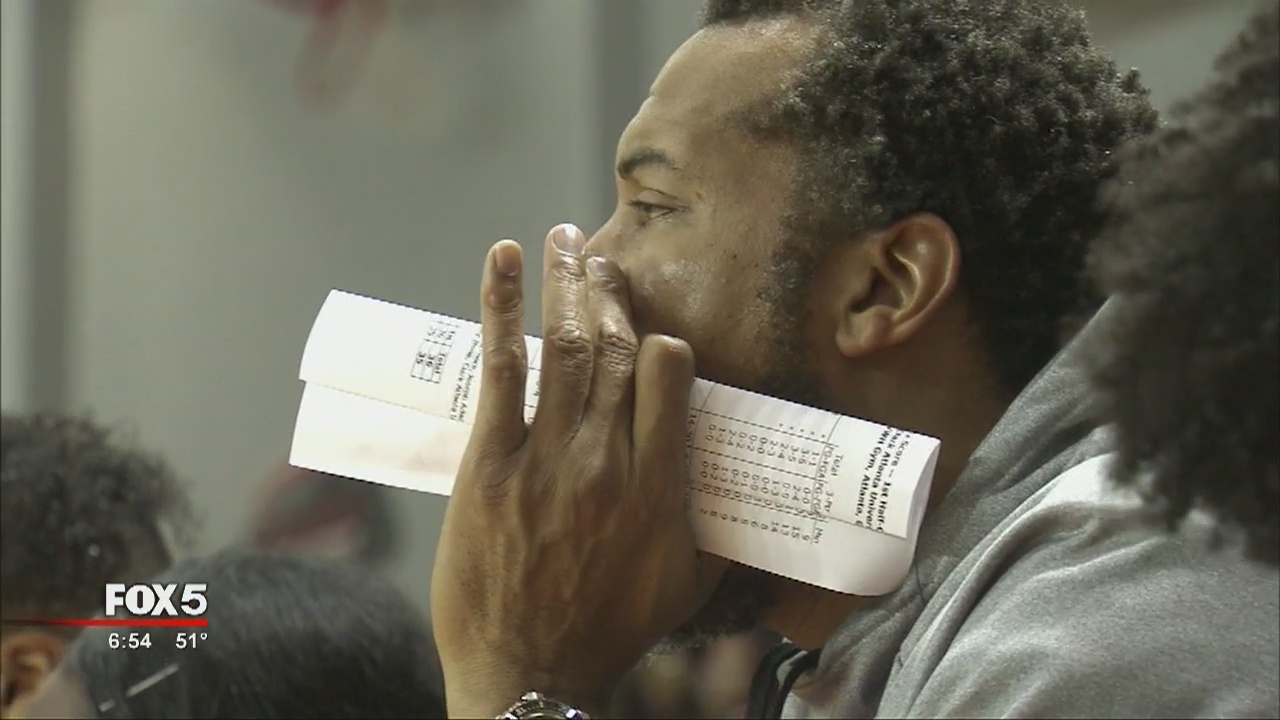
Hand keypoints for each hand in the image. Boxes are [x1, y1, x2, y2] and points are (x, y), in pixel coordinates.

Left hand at [430, 224, 724, 716]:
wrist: (529, 676)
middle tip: (605, 259)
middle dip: (610, 295)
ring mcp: (546, 460)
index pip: (669, 376)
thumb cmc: (610, 633)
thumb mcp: (686, 583)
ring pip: (562, 349)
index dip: (661, 343)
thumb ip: (714, 525)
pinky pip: (501, 371)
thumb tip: (748, 493)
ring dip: (566, 284)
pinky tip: (506, 260)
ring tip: (568, 239)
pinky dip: (501, 309)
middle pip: (612, 351)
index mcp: (660, 487)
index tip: (650, 333)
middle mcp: (607, 462)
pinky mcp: (489, 466)